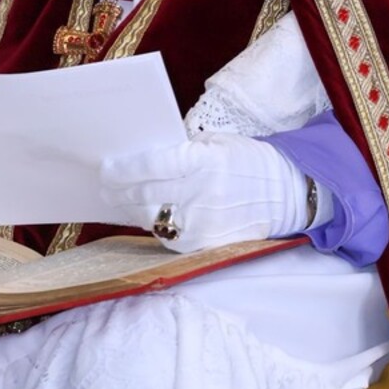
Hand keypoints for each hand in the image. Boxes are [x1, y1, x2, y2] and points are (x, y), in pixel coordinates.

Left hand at [99, 131, 309, 252]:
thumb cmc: (247, 160)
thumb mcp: (216, 143)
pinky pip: (169, 236)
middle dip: (119, 191)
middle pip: (146, 194)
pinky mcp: (206, 245)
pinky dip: (154, 224)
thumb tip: (139, 158)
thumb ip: (180, 151)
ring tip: (118, 200)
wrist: (285, 192)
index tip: (105, 167)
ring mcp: (204, 224)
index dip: (124, 168)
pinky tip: (144, 214)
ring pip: (152, 218)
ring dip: (131, 209)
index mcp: (205, 162)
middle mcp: (203, 194)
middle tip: (103, 186)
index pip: (152, 165)